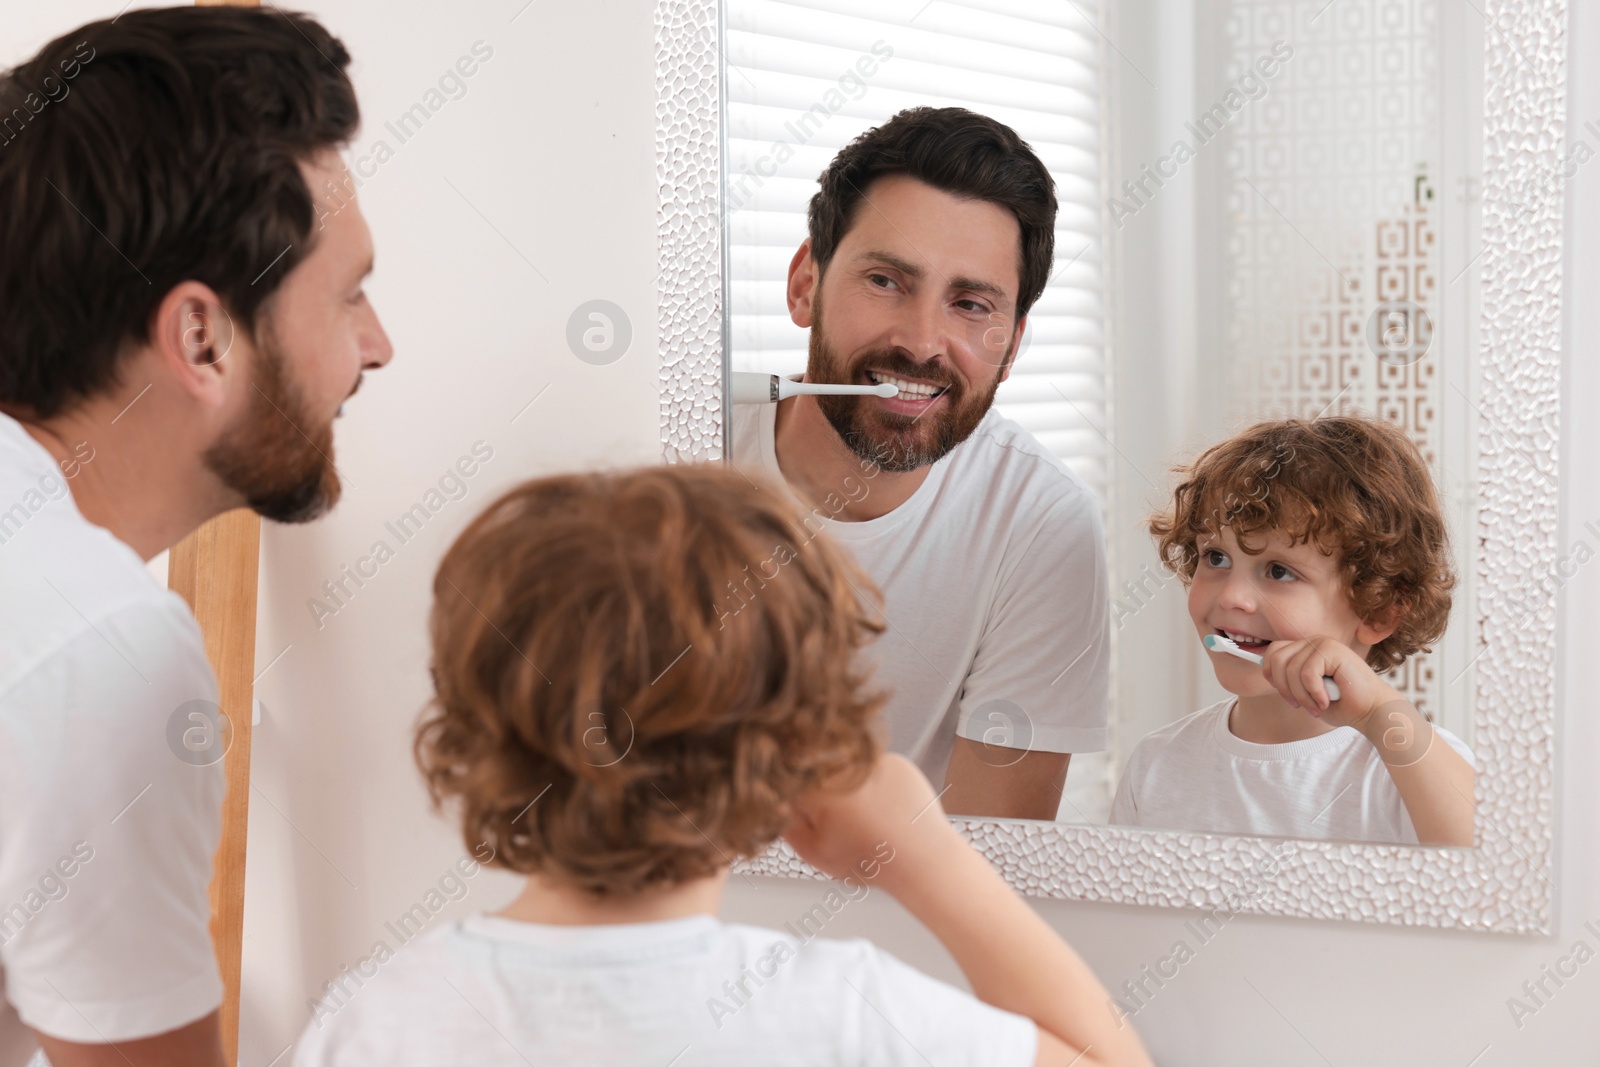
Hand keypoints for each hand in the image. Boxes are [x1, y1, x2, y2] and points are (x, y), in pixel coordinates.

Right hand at [781, 753, 955, 890]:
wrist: (924, 859)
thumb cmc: (872, 861)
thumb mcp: (815, 853)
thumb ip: (787, 823)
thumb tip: (776, 801)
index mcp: (818, 785)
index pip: (789, 780)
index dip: (795, 801)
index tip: (806, 815)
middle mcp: (844, 764)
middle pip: (817, 771)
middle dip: (823, 794)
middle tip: (840, 822)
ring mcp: (872, 759)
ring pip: (846, 769)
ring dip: (849, 788)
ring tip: (867, 818)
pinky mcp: (896, 760)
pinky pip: (873, 770)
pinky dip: (874, 786)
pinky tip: (883, 810)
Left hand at [1259, 635, 1401, 731]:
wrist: (1371, 711)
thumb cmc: (1341, 704)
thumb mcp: (1306, 692)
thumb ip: (1288, 680)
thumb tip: (1266, 672)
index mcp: (1306, 649)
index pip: (1274, 651)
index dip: (1269, 672)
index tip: (1283, 692)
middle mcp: (1314, 642)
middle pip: (1277, 659)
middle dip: (1284, 688)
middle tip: (1299, 705)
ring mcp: (1323, 643)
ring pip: (1291, 670)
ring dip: (1301, 696)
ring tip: (1316, 706)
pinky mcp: (1332, 649)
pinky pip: (1306, 674)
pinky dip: (1313, 693)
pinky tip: (1326, 701)